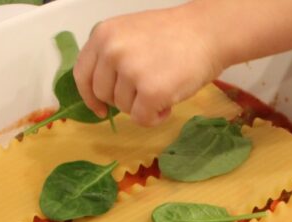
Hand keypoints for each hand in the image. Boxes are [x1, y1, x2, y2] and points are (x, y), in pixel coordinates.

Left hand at [74, 5, 222, 126]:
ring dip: (142, 106)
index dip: (89, 96)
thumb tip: (101, 93)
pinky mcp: (151, 91)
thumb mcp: (131, 34)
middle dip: (124, 99)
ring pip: (123, 108)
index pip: (82, 74)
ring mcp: (130, 71)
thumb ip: (113, 55)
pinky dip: (155, 117)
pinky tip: (168, 102)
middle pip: (103, 95)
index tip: (100, 108)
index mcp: (103, 35)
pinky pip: (141, 119)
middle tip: (147, 89)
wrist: (209, 32)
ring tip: (164, 88)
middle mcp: (112, 51)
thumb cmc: (175, 35)